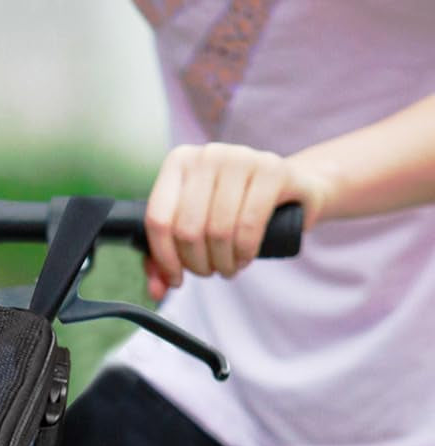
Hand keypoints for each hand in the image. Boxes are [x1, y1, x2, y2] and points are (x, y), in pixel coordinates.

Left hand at [143, 143, 330, 300]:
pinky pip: (248, 225)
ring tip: (227, 267)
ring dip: (222, 262)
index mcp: (179, 162)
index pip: (158, 219)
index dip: (165, 259)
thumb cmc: (234, 209)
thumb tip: (156, 291)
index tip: (176, 279)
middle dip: (197, 263)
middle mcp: (207, 154)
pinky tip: (244, 259)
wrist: (291, 187)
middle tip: (209, 271)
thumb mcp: (195, 228)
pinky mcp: (272, 170)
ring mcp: (241, 157)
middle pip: (187, 229)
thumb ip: (165, 258)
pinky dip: (244, 252)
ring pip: (218, 230)